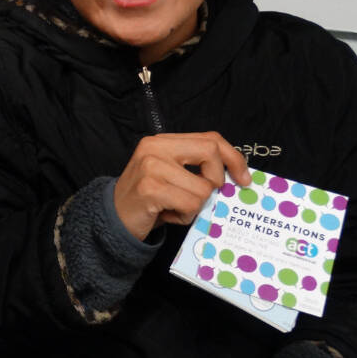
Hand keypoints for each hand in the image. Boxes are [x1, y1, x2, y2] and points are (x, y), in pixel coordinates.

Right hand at [112, 131, 248, 239]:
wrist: (113, 219)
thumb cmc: (147, 200)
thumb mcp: (170, 174)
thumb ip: (196, 168)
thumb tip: (235, 177)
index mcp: (162, 141)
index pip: (210, 139)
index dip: (233, 157)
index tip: (243, 178)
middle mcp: (155, 148)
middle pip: (211, 152)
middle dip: (217, 179)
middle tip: (210, 195)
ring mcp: (151, 167)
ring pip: (202, 188)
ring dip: (194, 206)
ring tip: (175, 208)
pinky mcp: (151, 188)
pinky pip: (190, 204)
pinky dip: (184, 216)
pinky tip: (167, 215)